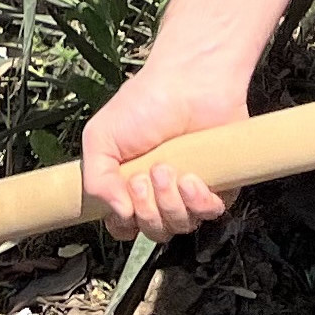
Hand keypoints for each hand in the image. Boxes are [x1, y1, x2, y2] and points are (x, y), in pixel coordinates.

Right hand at [80, 53, 253, 242]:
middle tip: (146, 174)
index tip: (124, 194)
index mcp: (129, 185)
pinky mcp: (219, 187)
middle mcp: (159, 193)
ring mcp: (189, 193)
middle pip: (153, 231)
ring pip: (180, 226)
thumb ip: (95, 181)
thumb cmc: (144, 104)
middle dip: (147, 208)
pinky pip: (210, 215)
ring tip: (168, 168)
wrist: (189, 82)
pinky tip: (191, 178)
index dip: (124, 223)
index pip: (124, 227)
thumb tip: (119, 215)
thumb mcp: (100, 138)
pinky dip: (199, 202)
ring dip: (170, 202)